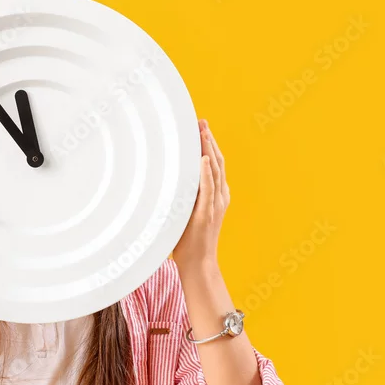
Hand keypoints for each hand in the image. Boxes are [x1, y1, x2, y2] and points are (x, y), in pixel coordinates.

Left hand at [172, 119, 229, 271]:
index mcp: (217, 195)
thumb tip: (165, 181)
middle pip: (217, 161)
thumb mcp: (186, 212)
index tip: (201, 126)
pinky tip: (203, 159)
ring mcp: (215, 204)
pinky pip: (208, 189)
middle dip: (209, 139)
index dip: (209, 143)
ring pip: (215, 170)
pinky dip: (206, 173)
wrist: (199, 264)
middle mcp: (220, 196)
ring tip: (202, 131)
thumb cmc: (189, 241)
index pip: (215, 163)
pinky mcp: (206, 214)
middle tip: (201, 121)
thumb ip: (183, 196)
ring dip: (208, 149)